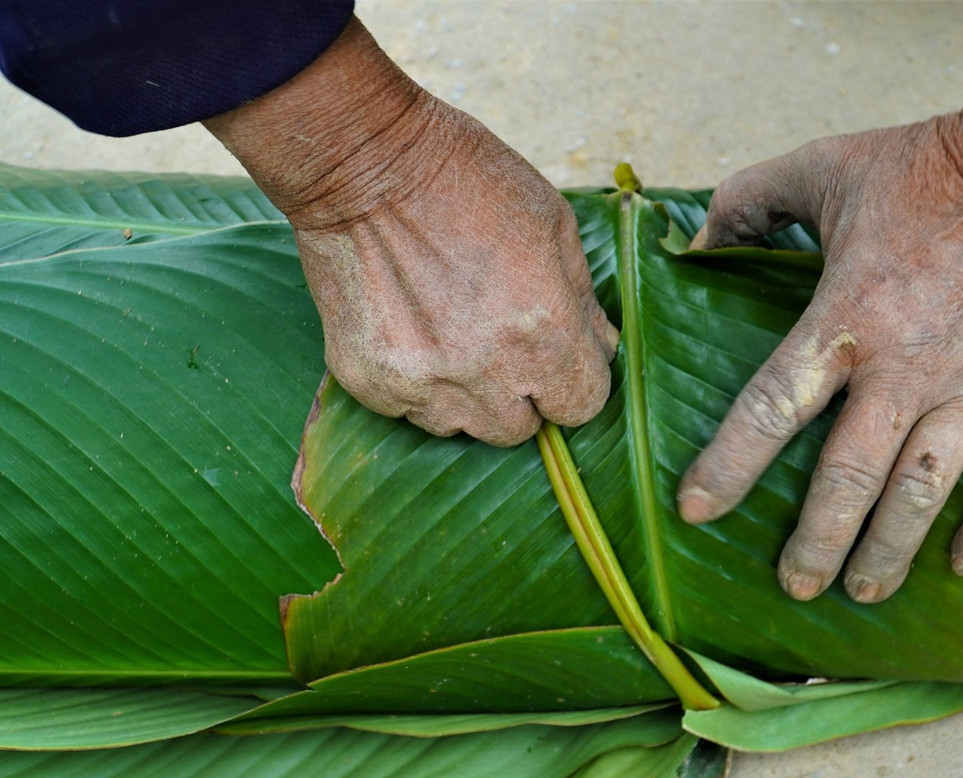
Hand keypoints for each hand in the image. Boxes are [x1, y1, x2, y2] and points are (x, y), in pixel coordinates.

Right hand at [206, 19, 615, 445]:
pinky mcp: (370, 383)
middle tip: (497, 343)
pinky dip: (414, 384)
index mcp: (545, 334)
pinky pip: (407, 411)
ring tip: (449, 333)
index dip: (572, 382)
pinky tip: (408, 329)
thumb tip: (598, 347)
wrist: (363, 162)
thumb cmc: (468, 180)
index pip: (582, 407)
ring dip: (465, 395)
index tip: (555, 359)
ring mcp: (423, 385)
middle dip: (518, 394)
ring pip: (461, 427)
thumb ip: (581, 301)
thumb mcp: (554, 225)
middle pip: (520, 430)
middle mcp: (487, 374)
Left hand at [677, 86, 962, 601]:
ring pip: (923, 493)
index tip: (698, 511)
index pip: (772, 408)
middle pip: (848, 478)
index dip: (729, 465)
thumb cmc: (921, 168)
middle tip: (795, 586)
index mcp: (844, 318)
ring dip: (889, 552)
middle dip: (817, 543)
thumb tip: (694, 245)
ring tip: (863, 594)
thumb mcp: (821, 166)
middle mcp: (904, 367)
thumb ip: (748, 202)